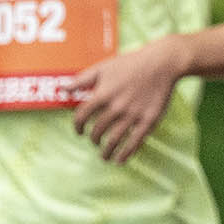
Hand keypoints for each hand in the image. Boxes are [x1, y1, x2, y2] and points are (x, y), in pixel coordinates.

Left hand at [70, 36, 190, 163]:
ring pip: (114, 140)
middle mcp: (116, 107)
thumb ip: (81, 80)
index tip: (79, 132)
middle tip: (95, 141)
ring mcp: (132, 115)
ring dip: (106, 151)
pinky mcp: (148, 120)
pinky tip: (120, 160)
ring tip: (104, 157)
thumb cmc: (130, 64)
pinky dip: (125, 154)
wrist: (161, 63)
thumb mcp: (103, 68)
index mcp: (102, 94)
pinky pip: (135, 142)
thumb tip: (62, 89)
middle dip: (93, 139)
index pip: (81, 117)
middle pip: (97, 131)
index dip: (77, 127)